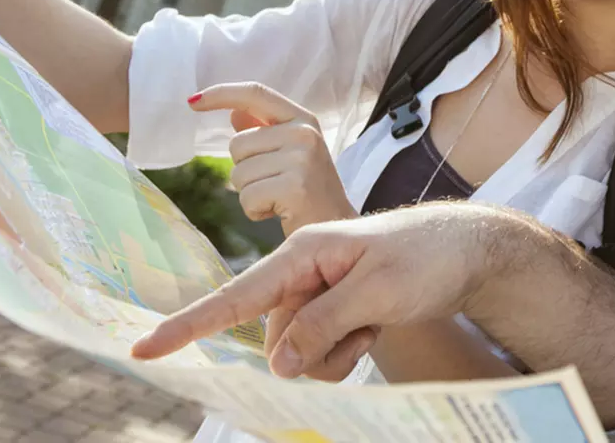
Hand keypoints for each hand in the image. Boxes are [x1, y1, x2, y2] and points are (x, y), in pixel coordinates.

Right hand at [131, 202, 510, 378]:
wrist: (471, 250)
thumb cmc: (427, 256)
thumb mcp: (375, 291)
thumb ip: (321, 325)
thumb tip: (276, 364)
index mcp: (304, 253)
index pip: (236, 296)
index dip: (189, 325)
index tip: (143, 348)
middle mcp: (304, 272)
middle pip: (274, 340)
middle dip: (315, 350)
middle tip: (365, 329)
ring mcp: (320, 293)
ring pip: (298, 353)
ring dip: (336, 353)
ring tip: (375, 325)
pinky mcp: (336, 310)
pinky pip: (321, 352)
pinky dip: (347, 351)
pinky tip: (375, 329)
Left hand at [191, 83, 354, 237]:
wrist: (335, 227)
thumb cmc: (308, 190)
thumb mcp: (289, 153)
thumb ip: (262, 130)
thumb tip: (233, 111)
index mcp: (302, 119)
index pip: (255, 93)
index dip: (221, 94)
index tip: (193, 101)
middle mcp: (304, 133)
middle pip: (237, 144)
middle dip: (245, 170)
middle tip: (275, 184)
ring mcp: (302, 159)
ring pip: (238, 173)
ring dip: (250, 193)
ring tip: (278, 199)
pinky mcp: (295, 187)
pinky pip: (247, 197)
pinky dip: (255, 210)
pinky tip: (279, 212)